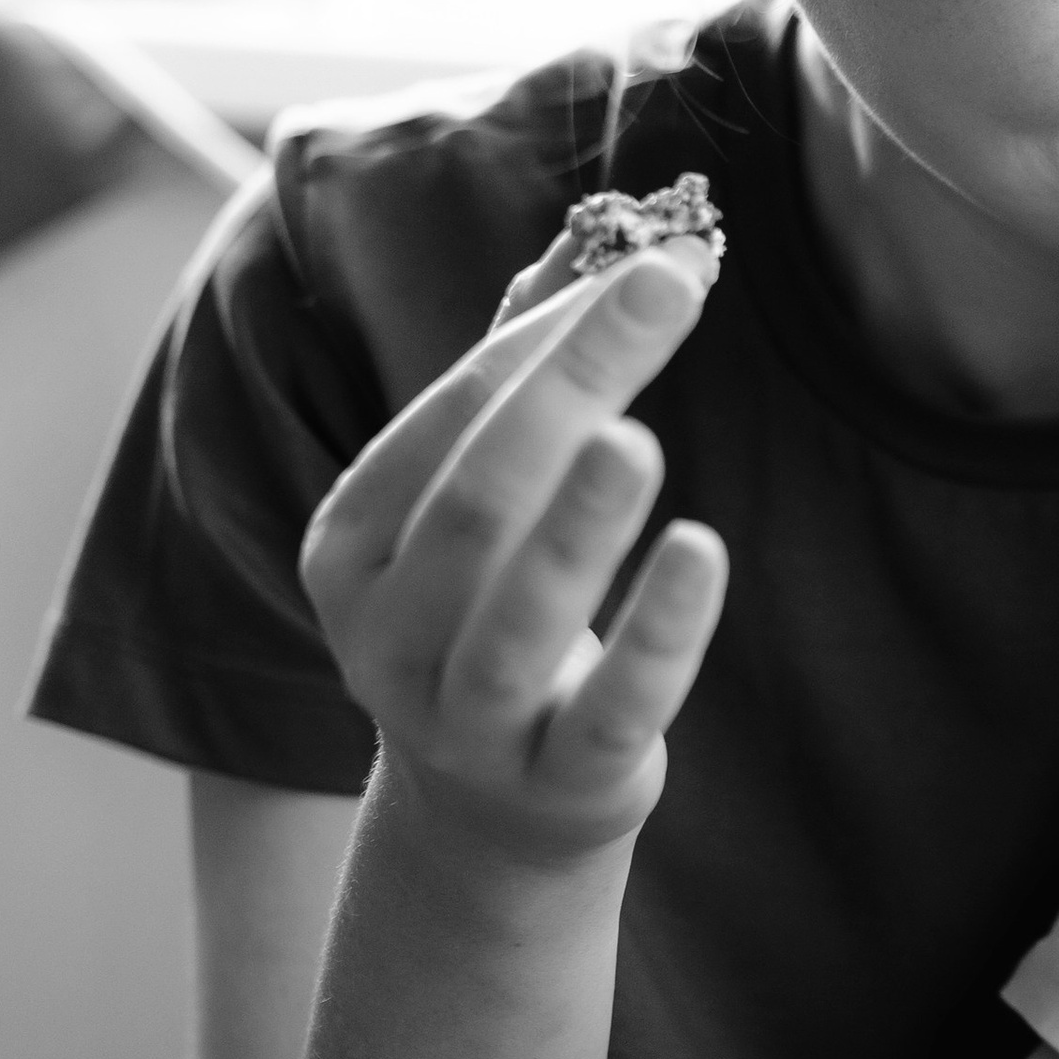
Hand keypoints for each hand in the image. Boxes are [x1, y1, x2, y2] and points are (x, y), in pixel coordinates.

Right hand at [298, 231, 727, 864]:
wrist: (490, 820)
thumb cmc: (489, 618)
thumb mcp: (479, 507)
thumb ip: (522, 378)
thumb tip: (601, 238)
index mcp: (355, 542)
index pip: (452, 419)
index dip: (546, 337)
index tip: (647, 261)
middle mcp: (390, 633)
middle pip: (480, 497)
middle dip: (572, 386)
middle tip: (665, 292)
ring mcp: (468, 719)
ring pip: (520, 610)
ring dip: (581, 520)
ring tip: (639, 434)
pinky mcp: (562, 781)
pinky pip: (613, 704)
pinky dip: (658, 632)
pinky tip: (703, 553)